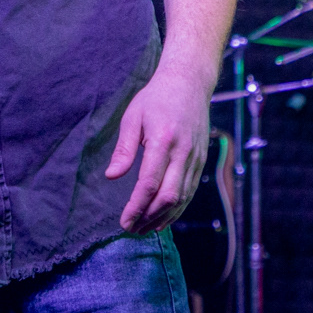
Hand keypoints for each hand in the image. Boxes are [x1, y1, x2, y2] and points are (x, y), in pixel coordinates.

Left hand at [107, 67, 212, 233]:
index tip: (124, 221)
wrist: (189, 83)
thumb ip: (124, 149)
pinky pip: (190, 192)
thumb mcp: (133, 116)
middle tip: (131, 229)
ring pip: (182, 198)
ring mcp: (195, 159)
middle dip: (149, 217)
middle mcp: (183, 153)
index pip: (149, 183)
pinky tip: (163, 219)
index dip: (136, 207)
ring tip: (144, 229)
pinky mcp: (201, 162)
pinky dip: (177, 210)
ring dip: (163, 218)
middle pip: (168, 196)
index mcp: (163, 140)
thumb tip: (112, 176)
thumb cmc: (156, 99)